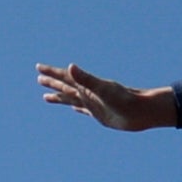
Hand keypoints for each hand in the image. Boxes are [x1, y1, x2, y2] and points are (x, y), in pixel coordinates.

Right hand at [37, 64, 176, 133]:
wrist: (142, 112)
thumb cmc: (125, 99)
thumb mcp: (103, 89)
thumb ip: (85, 78)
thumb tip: (70, 66)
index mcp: (87, 87)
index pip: (65, 77)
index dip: (51, 73)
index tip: (38, 67)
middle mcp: (88, 94)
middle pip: (66, 87)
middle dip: (52, 82)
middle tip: (39, 78)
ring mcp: (93, 104)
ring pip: (71, 99)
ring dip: (60, 96)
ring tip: (46, 96)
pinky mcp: (99, 114)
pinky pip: (83, 110)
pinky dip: (76, 108)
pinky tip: (73, 108)